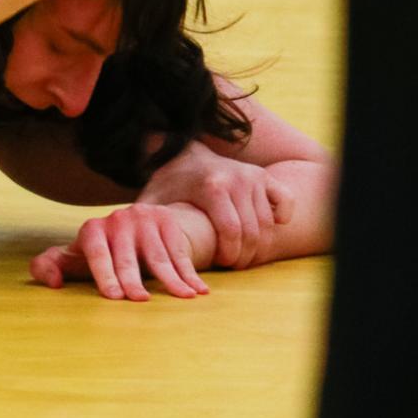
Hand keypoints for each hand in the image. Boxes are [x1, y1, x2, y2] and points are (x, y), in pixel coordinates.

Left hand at [30, 202, 209, 301]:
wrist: (135, 226)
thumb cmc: (100, 254)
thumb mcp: (75, 258)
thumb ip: (50, 266)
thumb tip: (52, 283)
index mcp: (92, 230)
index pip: (97, 252)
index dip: (105, 274)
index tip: (114, 297)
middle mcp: (117, 221)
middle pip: (127, 257)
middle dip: (132, 280)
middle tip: (140, 303)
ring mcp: (144, 219)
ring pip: (158, 256)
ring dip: (171, 279)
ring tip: (182, 298)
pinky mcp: (167, 220)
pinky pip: (180, 251)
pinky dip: (190, 273)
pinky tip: (198, 291)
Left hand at [138, 142, 292, 268]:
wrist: (184, 153)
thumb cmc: (168, 184)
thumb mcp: (152, 202)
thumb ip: (145, 225)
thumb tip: (132, 252)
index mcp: (211, 187)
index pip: (231, 232)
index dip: (229, 255)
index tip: (220, 263)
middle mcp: (236, 179)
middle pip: (252, 232)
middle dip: (245, 256)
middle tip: (233, 265)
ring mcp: (252, 176)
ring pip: (268, 224)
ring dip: (259, 246)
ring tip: (242, 253)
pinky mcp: (264, 176)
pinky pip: (285, 203)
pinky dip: (280, 219)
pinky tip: (261, 228)